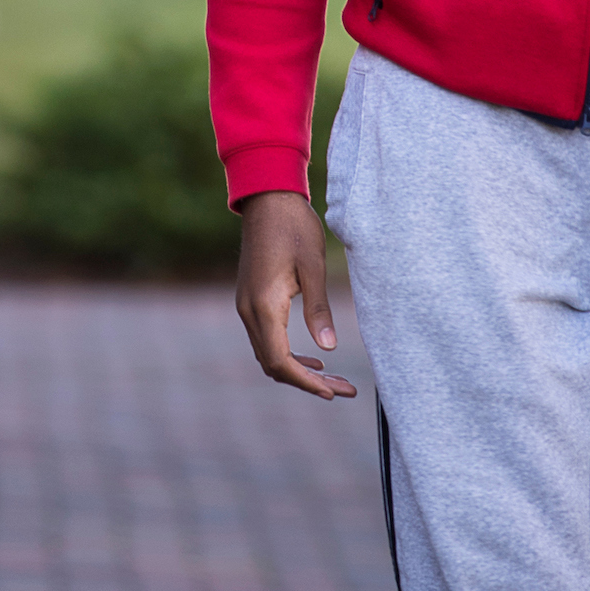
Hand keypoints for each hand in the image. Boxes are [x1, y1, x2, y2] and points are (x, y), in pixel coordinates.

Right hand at [236, 190, 355, 398]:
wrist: (268, 199)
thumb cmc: (294, 227)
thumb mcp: (314, 267)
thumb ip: (319, 308)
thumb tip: (329, 348)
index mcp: (264, 304)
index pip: (280, 360)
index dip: (306, 381)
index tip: (333, 391)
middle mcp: (248, 310)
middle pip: (272, 364)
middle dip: (307, 381)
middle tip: (344, 389)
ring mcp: (246, 305)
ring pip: (268, 354)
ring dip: (298, 369)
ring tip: (333, 378)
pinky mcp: (250, 300)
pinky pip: (266, 339)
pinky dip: (288, 353)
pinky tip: (314, 356)